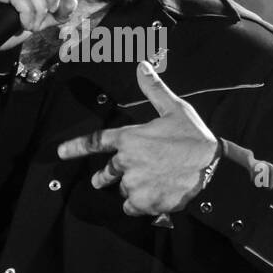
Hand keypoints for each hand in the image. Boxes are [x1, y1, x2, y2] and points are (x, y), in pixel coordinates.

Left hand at [57, 61, 219, 215]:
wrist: (212, 165)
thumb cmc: (192, 135)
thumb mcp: (174, 108)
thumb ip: (153, 89)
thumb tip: (141, 66)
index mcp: (129, 138)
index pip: (96, 142)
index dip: (75, 148)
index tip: (60, 153)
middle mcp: (127, 162)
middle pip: (106, 173)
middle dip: (103, 177)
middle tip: (102, 180)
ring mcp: (135, 183)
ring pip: (123, 189)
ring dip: (131, 187)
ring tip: (148, 182)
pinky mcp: (145, 202)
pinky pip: (132, 206)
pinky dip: (139, 204)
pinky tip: (152, 196)